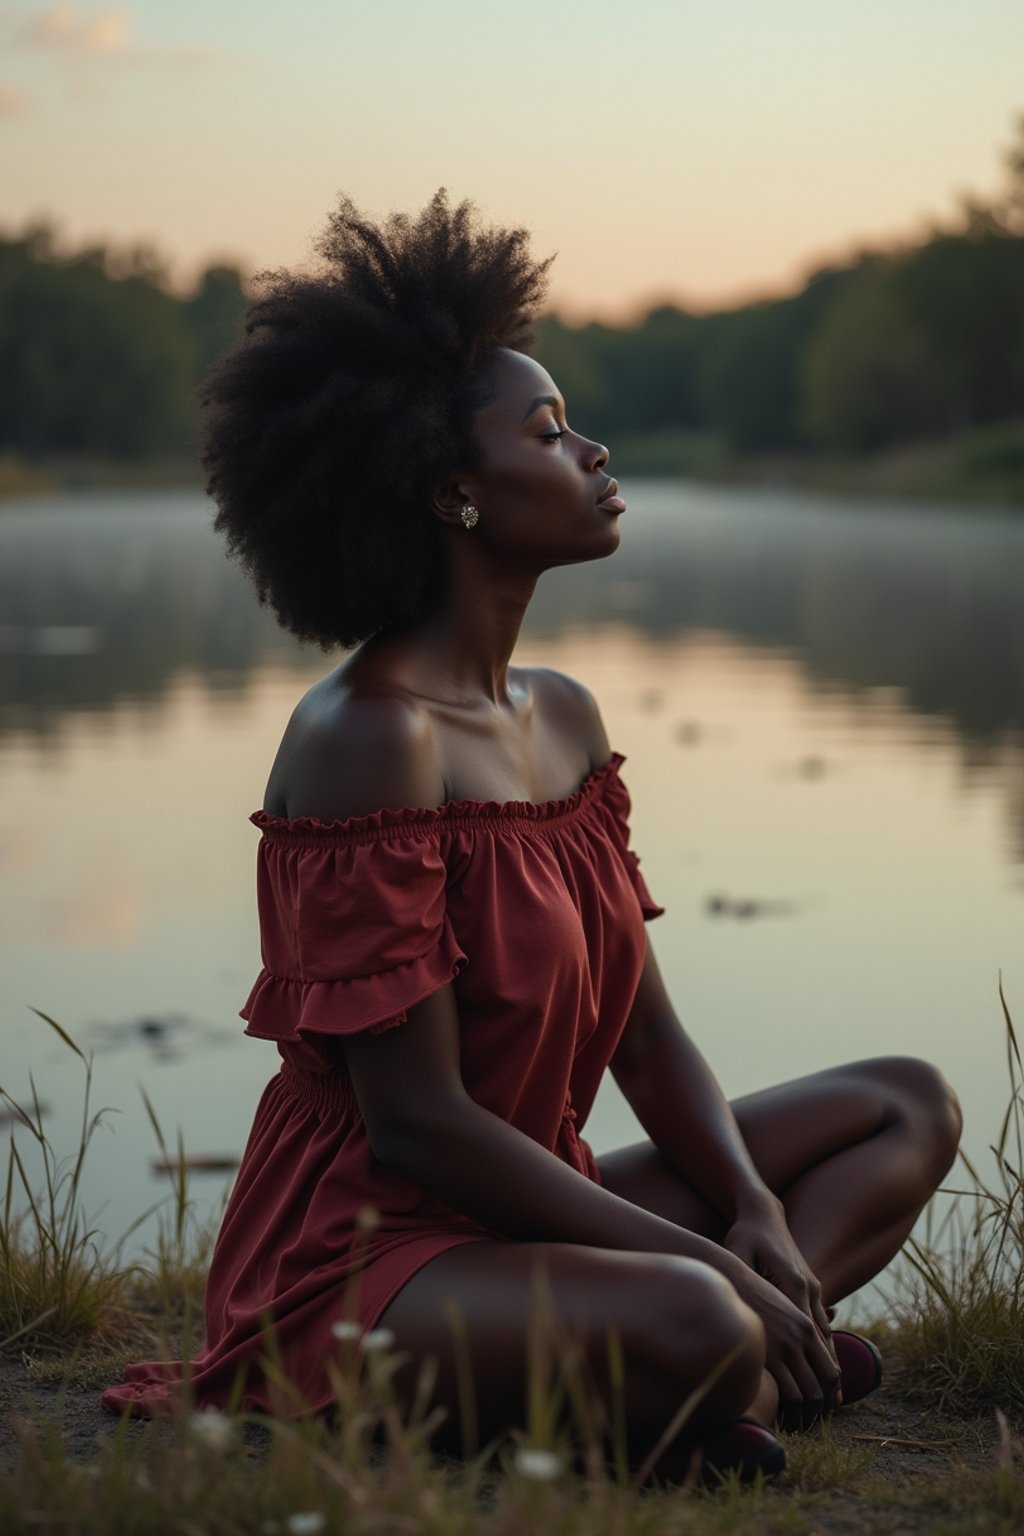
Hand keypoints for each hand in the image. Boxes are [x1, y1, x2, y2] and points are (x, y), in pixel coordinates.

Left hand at [723, 1198, 838, 1405]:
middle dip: (827, 1373)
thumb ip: (740, 1277)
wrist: (764, 1212)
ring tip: (836, 1398)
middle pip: (822, 1339)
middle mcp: (807, 1287)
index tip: (810, 1391)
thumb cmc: (746, 1233)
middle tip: (831, 1409)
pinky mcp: (809, 1286)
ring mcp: (812, 1286)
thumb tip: (733, 1305)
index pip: (804, 1332)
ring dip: (832, 1364)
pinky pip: (822, 1322)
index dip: (809, 1363)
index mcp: (792, 1281)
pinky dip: (828, 1347)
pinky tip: (831, 1370)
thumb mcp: (738, 1250)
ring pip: (826, 1333)